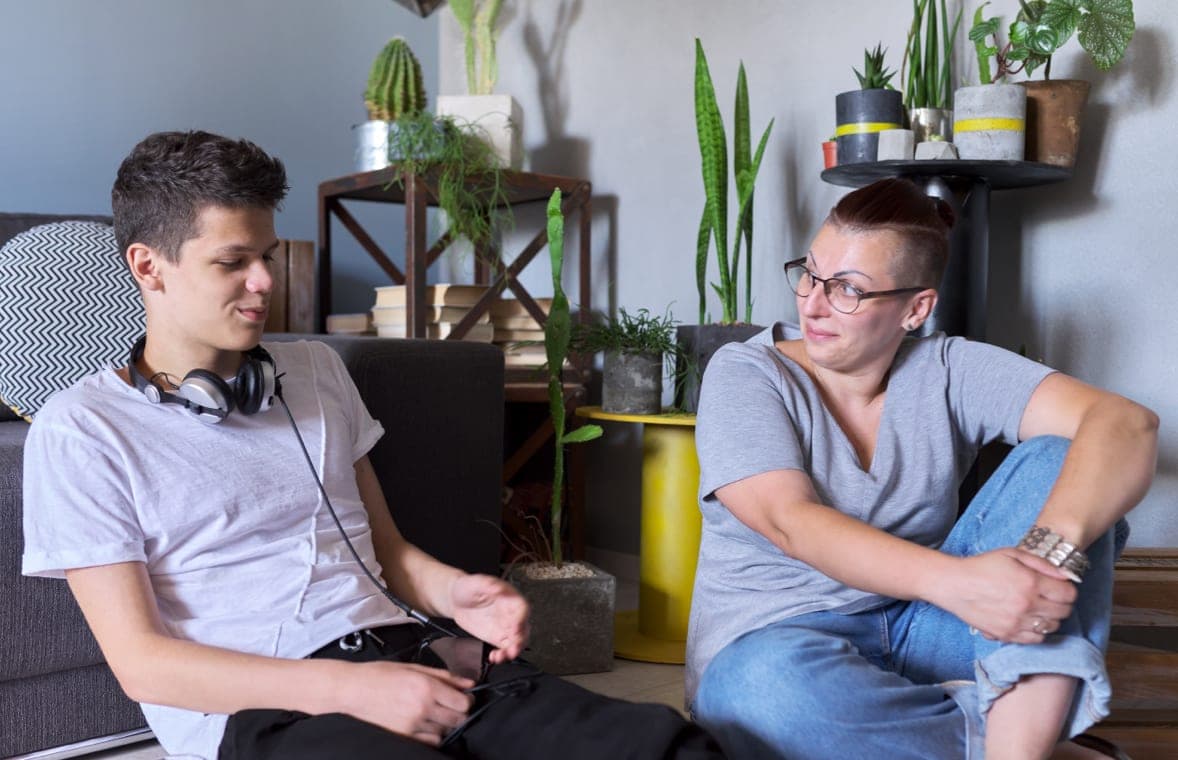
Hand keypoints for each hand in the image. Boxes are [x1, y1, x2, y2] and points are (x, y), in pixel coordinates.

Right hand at [344, 660, 474, 745]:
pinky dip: (432, 734)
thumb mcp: (414, 668)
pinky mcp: (404, 736)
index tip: (463, 697)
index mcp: (426, 686)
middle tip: (450, 705)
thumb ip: (445, 676)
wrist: (353, 690)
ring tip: (433, 712)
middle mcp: (422, 707)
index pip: (463, 702)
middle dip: (458, 712)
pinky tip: (424, 723)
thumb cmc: (379, 675)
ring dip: (444, 723)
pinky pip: (431, 741)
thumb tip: (468, 683)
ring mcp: (412, 724)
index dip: (466, 700)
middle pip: (458, 719)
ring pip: (445, 731)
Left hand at [449, 573, 529, 663]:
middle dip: (520, 640)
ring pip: (517, 641)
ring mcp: (505, 626)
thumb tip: (498, 587)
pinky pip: (505, 648)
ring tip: (502, 656)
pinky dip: (503, 655)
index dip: (521, 619)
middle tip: (512, 649)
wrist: (456, 600)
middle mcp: (510, 613)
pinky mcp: (497, 636)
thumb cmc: (468, 587)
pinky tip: (494, 657)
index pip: (522, 608)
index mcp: (510, 597)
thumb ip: (488, 584)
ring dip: (513, 650)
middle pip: (523, 627)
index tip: (515, 629)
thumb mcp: (476, 582)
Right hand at [933, 548, 1076, 642]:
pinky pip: (1036, 639)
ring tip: (1038, 608)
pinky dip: (1037, 631)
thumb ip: (1042, 564)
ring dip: (1050, 617)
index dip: (1068, 589)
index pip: (1068, 594)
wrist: (954, 585)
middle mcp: (1026, 605)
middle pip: (1064, 612)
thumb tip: (1067, 576)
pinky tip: (1029, 620)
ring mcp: (1017, 622)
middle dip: (1062, 603)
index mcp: (1030, 582)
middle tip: (1050, 596)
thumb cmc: (982, 566)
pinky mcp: (1007, 634)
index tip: (1060, 587)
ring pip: (1052, 627)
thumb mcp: (1012, 554)